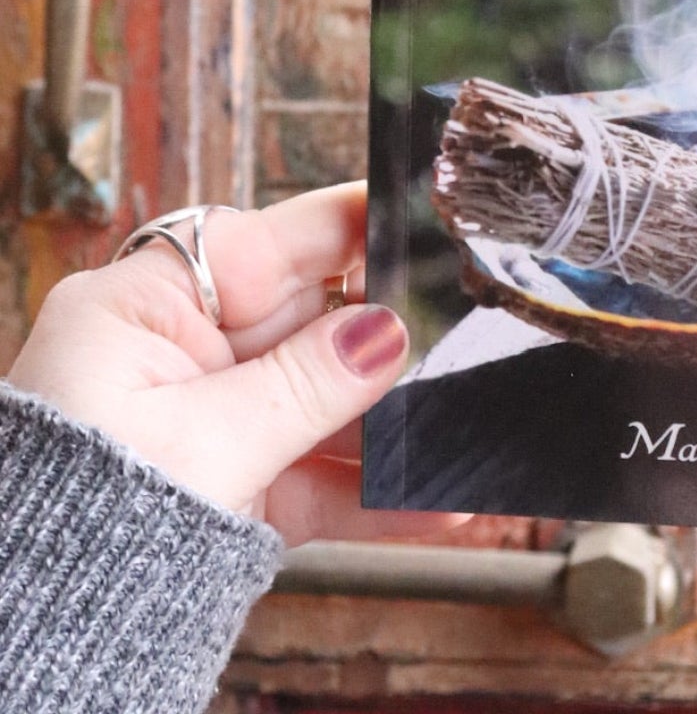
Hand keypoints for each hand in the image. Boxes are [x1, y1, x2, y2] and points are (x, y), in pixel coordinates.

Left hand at [6, 182, 457, 546]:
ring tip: (459, 435)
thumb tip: (390, 330)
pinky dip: (370, 488)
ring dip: (392, 425)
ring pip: (323, 398)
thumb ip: (307, 382)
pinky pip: (314, 470)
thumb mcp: (205, 443)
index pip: (270, 243)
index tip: (430, 224)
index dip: (353, 229)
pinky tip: (432, 502)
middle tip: (467, 340)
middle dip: (390, 338)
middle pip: (311, 320)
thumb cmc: (77, 527)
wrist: (32, 658)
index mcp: (144, 307)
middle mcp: (177, 353)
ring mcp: (206, 419)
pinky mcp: (232, 486)